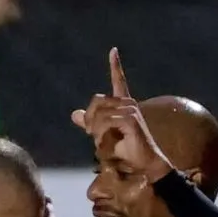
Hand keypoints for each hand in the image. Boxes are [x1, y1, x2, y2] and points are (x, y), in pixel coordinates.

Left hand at [70, 49, 174, 182]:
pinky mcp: (131, 119)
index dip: (115, 66)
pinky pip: (105, 122)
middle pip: (96, 101)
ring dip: (96, 132)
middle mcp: (129, 104)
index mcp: (123, 106)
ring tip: (104, 144)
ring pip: (98, 114)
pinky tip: (106, 143)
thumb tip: (74, 114)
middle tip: (93, 136)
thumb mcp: (103, 136)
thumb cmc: (125, 154)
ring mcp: (131, 110)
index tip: (113, 50)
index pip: (119, 81)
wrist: (144, 166)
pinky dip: (101, 135)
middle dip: (89, 120)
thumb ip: (90, 123)